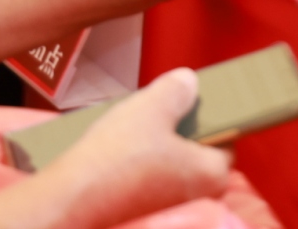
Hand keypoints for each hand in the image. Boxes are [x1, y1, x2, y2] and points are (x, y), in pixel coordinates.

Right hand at [43, 69, 232, 228]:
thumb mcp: (151, 107)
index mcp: (212, 173)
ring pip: (172, 170)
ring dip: (158, 152)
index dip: (210, 120)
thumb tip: (189, 83)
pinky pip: (149, 186)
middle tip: (159, 115)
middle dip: (181, 135)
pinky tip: (118, 154)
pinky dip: (140, 170)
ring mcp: (170, 211)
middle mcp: (198, 199)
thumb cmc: (118, 156)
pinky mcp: (143, 217)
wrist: (71, 200)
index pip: (226, 141)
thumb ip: (177, 90)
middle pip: (197, 156)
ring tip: (134, 132)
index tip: (192, 106)